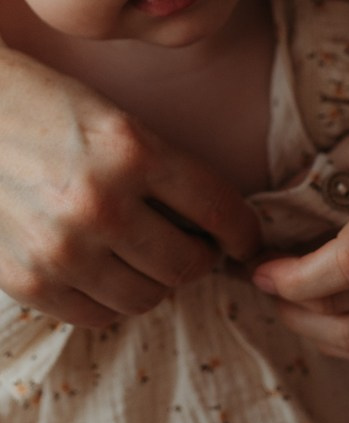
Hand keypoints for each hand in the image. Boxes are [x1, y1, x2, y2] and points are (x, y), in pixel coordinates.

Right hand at [0, 47, 261, 325]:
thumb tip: (211, 224)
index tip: (248, 238)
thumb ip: (162, 169)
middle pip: (186, 265)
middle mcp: (102, 204)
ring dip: (158, 283)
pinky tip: (109, 271)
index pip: (216, 208)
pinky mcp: (27, 281)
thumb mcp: (117, 120)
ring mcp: (62, 248)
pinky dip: (112, 300)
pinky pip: (96, 315)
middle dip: (203, 260)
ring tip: (152, 259)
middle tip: (200, 249)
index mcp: (133, 150)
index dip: (243, 231)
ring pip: (146, 298)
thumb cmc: (47, 107)